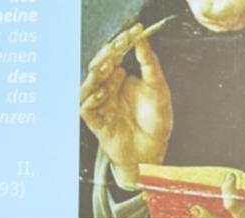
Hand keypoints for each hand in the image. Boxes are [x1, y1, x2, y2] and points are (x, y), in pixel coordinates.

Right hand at [79, 23, 171, 188]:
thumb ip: (149, 63)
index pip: (113, 57)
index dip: (117, 46)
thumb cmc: (156, 121)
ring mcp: (101, 105)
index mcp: (121, 79)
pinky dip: (91, 100)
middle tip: (113, 50)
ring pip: (89, 85)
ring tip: (106, 67)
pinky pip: (86, 109)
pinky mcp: (96, 123)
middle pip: (98, 68)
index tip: (125, 37)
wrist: (152, 152)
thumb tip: (142, 38)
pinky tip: (101, 93)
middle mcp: (108, 89)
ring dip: (95, 76)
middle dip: (104, 57)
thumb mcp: (158, 87)